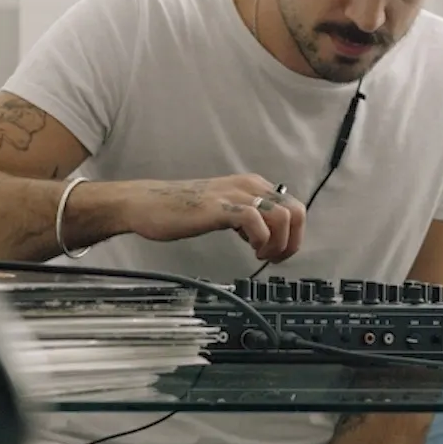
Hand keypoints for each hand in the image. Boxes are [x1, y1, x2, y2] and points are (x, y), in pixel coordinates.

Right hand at [119, 175, 305, 261]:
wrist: (146, 203)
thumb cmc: (180, 209)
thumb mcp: (224, 209)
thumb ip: (246, 215)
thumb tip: (267, 233)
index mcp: (251, 185)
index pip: (294, 207)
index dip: (293, 236)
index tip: (277, 253)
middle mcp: (248, 186)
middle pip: (296, 211)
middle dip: (292, 241)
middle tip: (273, 258)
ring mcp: (234, 195)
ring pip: (282, 216)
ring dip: (278, 243)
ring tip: (260, 255)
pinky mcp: (220, 207)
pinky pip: (256, 221)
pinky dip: (260, 240)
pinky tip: (248, 249)